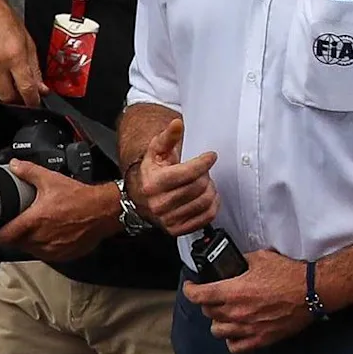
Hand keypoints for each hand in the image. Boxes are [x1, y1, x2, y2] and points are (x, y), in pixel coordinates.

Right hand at [0, 0, 42, 104]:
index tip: (34, 103)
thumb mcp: (26, 39)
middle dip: (16, 99)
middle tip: (19, 91)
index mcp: (14, 54)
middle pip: (7, 97)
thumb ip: (34, 67)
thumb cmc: (0, 17)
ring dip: (1, 91)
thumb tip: (41, 88)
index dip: (32, 101)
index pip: (26, 89)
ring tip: (4, 76)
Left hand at [0, 163, 121, 262]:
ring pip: (31, 249)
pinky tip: (49, 234)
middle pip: (16, 243)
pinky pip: (46, 254)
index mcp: (34, 222)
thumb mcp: (51, 179)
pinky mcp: (63, 255)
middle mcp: (41, 239)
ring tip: (33, 228)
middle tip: (12, 226)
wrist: (104, 211)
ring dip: (28, 241)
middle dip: (12, 236)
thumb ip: (28, 172)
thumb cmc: (80, 198)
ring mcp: (52, 250)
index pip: (5, 236)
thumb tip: (15, 165)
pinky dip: (43, 246)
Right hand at [127, 118, 218, 236]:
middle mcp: (159, 204)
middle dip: (206, 176)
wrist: (139, 197)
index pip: (187, 173)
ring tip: (204, 183)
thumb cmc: (151, 172)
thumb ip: (168, 136)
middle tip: (204, 171)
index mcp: (153, 183)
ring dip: (210, 190)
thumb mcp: (156, 151)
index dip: (204, 162)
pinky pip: (206, 218)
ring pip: (204, 202)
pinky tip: (208, 197)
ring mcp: (168, 219)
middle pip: (198, 187)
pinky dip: (213, 206)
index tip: (210, 156)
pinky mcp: (177, 229)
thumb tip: (177, 124)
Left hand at [185, 249, 312, 353]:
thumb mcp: (260, 258)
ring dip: (217, 321)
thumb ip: (241, 262)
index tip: (191, 287)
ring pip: (218, 331)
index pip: (199, 295)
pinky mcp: (260, 339)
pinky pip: (235, 347)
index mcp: (234, 291)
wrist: (311, 291)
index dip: (190, 290)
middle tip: (213, 296)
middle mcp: (237, 312)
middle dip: (207, 303)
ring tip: (224, 314)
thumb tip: (233, 263)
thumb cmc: (289, 274)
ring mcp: (248, 328)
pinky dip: (231, 340)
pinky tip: (235, 332)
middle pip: (208, 312)